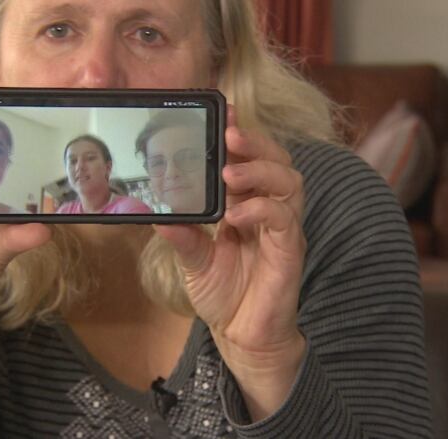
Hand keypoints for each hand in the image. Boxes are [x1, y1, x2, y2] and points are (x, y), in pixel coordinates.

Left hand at [155, 107, 306, 419]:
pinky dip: (261, 209)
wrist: (241, 335)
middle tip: (230, 135)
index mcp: (247, 204)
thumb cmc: (224, 293)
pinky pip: (284, 218)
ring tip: (231, 173)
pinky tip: (237, 214)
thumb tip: (158, 214)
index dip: (242, 133)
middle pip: (278, 160)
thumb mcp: (194, 260)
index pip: (252, 159)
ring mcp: (282, 229)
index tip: (224, 112)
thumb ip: (182, 235)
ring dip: (260, 171)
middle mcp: (269, 210)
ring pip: (290, 182)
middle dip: (256, 143)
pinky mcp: (289, 250)